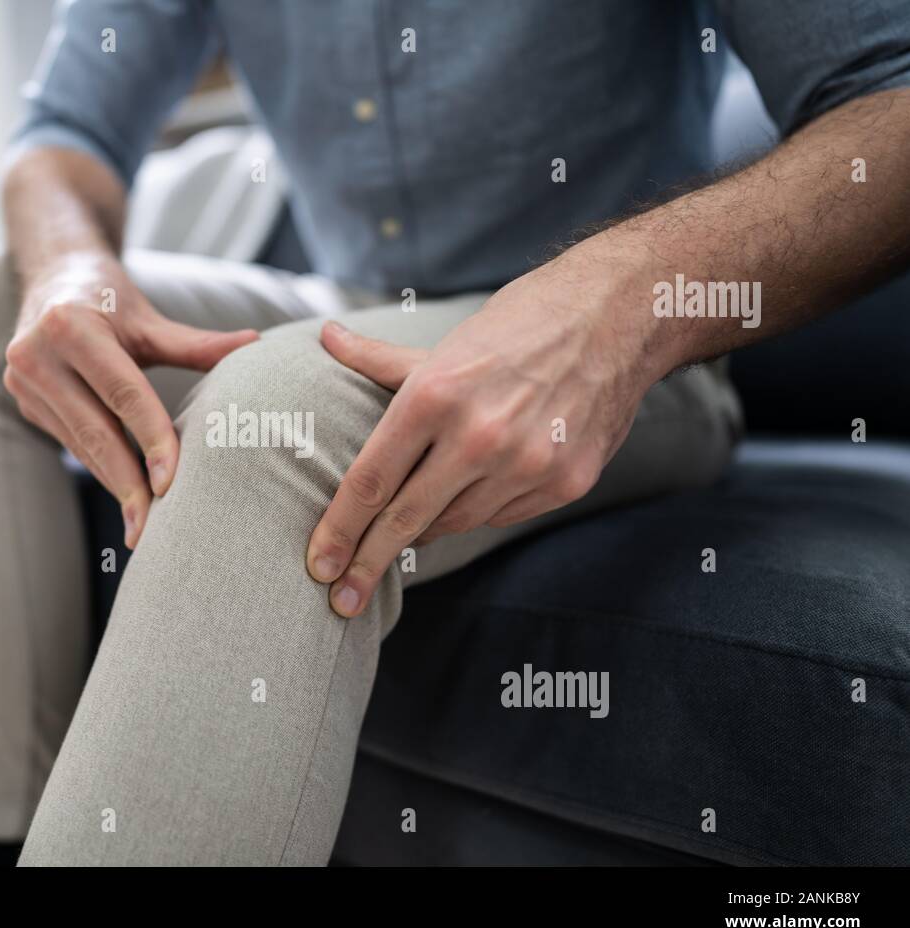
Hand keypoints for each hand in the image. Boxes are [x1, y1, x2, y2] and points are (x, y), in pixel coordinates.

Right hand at [5, 254, 257, 546]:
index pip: (122, 393)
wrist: (52, 276)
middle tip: (152, 528)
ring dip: (114, 483)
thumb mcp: (149, 319)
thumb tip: (256, 344)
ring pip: (80, 444)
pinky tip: (124, 492)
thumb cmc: (109, 298)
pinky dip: (99, 466)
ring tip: (142, 523)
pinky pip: (69, 442)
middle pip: (94, 430)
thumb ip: (197, 344)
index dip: (150, 438)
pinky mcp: (23, 400)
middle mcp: (36, 354)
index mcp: (71, 326)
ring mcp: (23, 381)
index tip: (171, 482)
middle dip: (127, 482)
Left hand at [305, 263, 653, 616]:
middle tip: (338, 600)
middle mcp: (478, 436)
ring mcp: (526, 464)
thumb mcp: (445, 344)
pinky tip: (470, 497)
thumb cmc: (518, 327)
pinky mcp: (565, 482)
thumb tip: (327, 339)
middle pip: (404, 519)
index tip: (318, 565)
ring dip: (425, 529)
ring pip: (454, 522)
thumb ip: (380, 360)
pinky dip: (477, 512)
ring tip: (403, 530)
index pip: (371, 481)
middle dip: (365, 564)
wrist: (617, 318)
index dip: (338, 529)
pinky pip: (500, 517)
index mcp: (435, 395)